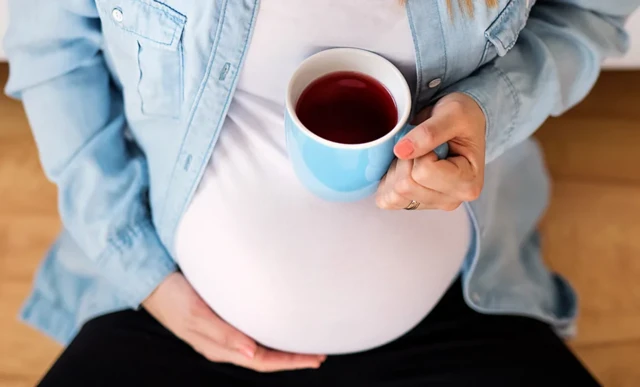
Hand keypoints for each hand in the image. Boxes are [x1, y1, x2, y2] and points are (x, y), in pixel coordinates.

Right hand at [143, 272, 325, 371]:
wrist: (151, 280)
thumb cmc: (172, 297)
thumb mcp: (196, 315)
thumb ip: (224, 334)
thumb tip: (252, 353)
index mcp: (219, 348)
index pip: (263, 361)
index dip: (290, 362)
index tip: (316, 358)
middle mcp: (224, 343)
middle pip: (266, 357)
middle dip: (292, 358)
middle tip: (320, 353)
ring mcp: (222, 331)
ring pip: (260, 346)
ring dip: (283, 346)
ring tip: (305, 342)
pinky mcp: (220, 317)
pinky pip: (252, 330)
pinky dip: (270, 331)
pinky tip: (278, 324)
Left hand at [376, 92, 485, 210]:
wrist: (459, 124)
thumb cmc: (463, 119)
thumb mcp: (454, 113)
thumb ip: (430, 132)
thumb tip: (402, 151)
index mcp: (467, 183)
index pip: (423, 172)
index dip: (420, 150)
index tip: (433, 140)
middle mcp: (452, 200)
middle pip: (406, 186)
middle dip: (405, 161)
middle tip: (421, 146)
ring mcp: (432, 204)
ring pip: (394, 194)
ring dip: (396, 169)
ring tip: (414, 155)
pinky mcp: (415, 205)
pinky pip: (387, 200)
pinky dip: (388, 180)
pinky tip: (403, 166)